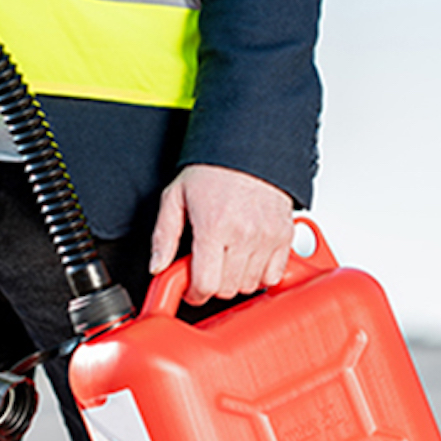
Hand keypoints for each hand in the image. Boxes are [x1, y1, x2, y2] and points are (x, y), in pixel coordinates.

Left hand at [150, 164, 293, 305]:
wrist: (249, 147)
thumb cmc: (214, 169)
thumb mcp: (176, 197)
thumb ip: (164, 236)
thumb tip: (157, 265)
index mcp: (214, 227)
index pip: (206, 284)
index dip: (194, 294)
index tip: (191, 289)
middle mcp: (244, 234)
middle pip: (227, 289)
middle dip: (212, 285)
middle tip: (206, 269)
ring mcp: (267, 237)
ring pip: (249, 285)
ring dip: (234, 281)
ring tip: (225, 261)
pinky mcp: (284, 236)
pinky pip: (273, 275)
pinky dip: (260, 275)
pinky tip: (247, 261)